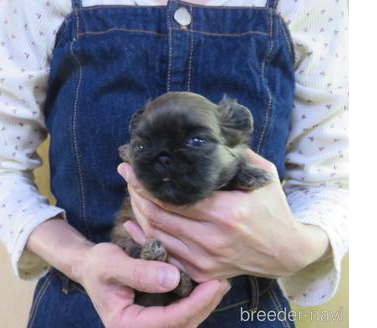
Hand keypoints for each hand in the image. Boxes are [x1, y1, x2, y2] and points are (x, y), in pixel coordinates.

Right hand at [75, 242, 229, 327]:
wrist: (90, 267)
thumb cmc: (97, 265)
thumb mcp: (112, 263)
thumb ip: (139, 272)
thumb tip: (173, 278)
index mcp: (126, 325)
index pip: (168, 320)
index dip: (194, 303)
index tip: (214, 283)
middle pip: (181, 324)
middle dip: (204, 304)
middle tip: (222, 281)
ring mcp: (149, 325)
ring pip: (185, 321)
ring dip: (203, 303)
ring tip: (219, 282)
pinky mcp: (156, 316)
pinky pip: (180, 313)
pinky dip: (195, 299)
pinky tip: (206, 283)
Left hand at [118, 149, 329, 281]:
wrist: (286, 252)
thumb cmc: (273, 210)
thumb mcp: (262, 177)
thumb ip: (236, 156)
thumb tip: (208, 137)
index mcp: (226, 212)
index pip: (172, 197)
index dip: (145, 182)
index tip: (131, 167)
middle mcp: (212, 239)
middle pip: (158, 216)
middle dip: (135, 194)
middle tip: (126, 176)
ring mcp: (205, 259)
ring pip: (156, 235)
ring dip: (138, 213)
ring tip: (132, 194)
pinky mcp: (201, 272)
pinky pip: (164, 254)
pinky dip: (145, 238)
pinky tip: (134, 223)